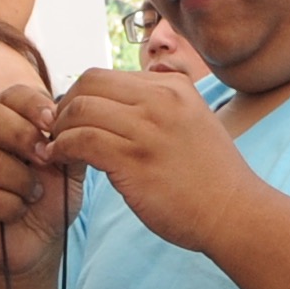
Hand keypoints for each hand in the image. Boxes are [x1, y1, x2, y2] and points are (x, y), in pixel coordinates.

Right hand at [0, 83, 78, 275]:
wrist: (37, 241)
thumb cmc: (49, 196)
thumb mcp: (68, 164)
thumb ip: (72, 138)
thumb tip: (73, 115)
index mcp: (0, 118)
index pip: (10, 95)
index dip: (33, 106)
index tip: (54, 124)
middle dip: (22, 136)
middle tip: (45, 160)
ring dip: (22, 181)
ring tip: (34, 194)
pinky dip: (11, 207)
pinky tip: (18, 211)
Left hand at [38, 67, 267, 256]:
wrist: (234, 212)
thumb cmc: (212, 177)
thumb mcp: (195, 120)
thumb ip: (164, 104)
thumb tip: (132, 92)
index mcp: (172, 86)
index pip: (107, 76)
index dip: (81, 96)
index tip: (73, 121)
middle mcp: (160, 99)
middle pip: (88, 83)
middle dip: (64, 106)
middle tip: (57, 131)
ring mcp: (147, 128)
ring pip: (80, 109)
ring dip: (59, 130)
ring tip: (55, 148)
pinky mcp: (134, 159)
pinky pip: (81, 140)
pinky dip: (62, 148)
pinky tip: (60, 160)